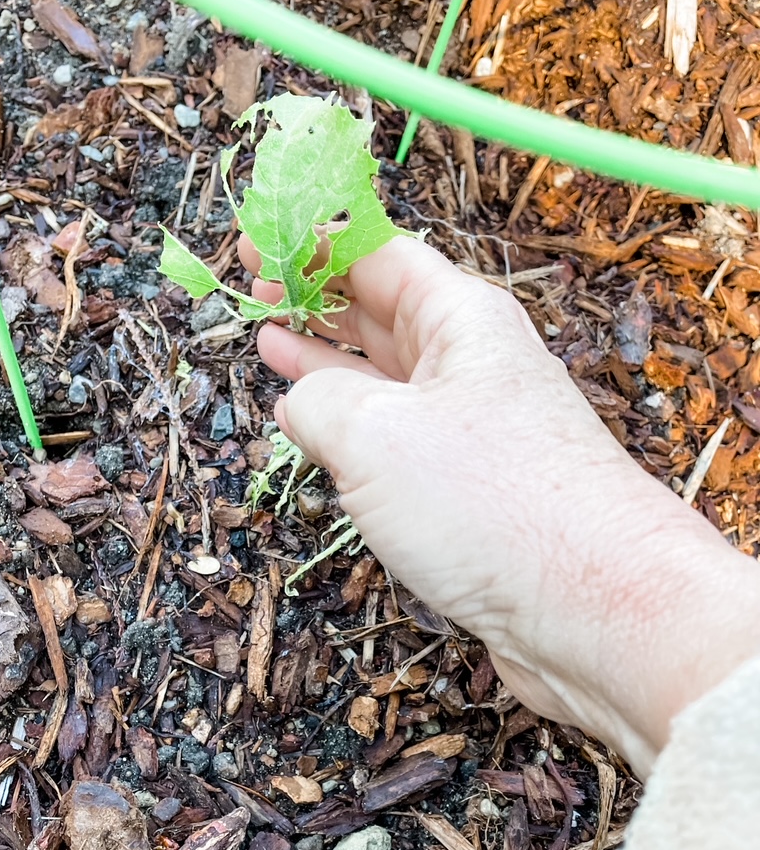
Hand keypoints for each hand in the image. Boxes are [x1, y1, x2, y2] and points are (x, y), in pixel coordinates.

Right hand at [242, 234, 759, 776]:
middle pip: (383, 310)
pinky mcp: (472, 490)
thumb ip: (318, 400)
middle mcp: (473, 366)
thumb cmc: (493, 505)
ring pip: (386, 377)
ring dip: (328, 359)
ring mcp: (474, 430)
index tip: (257, 241)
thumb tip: (299, 400)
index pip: (378, 254)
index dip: (312, 243)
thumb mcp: (374, 434)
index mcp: (461, 321)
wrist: (595, 607)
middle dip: (316, 296)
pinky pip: (398, 439)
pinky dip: (351, 426)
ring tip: (272, 340)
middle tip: (255, 288)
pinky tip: (316, 424)